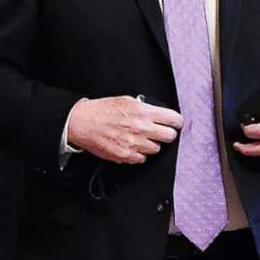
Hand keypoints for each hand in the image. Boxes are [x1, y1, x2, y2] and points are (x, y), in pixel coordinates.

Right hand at [65, 95, 182, 162]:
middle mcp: (141, 128)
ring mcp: (134, 143)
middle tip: (160, 132)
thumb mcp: (126, 100)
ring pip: (156, 149)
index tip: (175, 124)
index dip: (176, 122)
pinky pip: (142, 159)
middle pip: (169, 136)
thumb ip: (144, 107)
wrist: (83, 123)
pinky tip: (130, 146)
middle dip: (166, 134)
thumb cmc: (102, 111)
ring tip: (139, 138)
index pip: (173, 119)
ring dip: (150, 144)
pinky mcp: (126, 155)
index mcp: (143, 112)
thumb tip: (157, 113)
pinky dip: (138, 154)